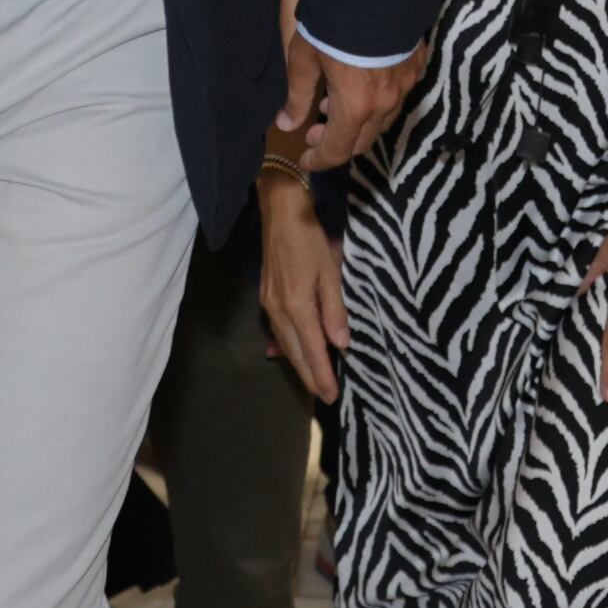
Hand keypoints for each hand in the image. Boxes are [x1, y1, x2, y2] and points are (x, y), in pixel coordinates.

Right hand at [255, 174, 349, 402]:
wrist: (280, 211)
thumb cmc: (310, 237)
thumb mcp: (330, 270)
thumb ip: (335, 309)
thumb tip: (341, 344)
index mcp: (297, 306)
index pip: (312, 349)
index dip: (322, 374)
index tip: (332, 395)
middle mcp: (278, 310)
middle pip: (295, 352)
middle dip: (310, 376)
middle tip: (325, 396)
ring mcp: (269, 303)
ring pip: (285, 343)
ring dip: (299, 363)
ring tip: (314, 379)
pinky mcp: (267, 295)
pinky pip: (278, 330)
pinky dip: (288, 346)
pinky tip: (290, 353)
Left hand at [278, 32, 424, 170]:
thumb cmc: (332, 23)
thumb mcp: (305, 57)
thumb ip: (298, 94)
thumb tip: (287, 123)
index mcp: (355, 108)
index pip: (338, 151)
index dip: (319, 160)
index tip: (305, 159)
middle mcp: (385, 104)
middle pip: (362, 141)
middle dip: (337, 142)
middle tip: (316, 129)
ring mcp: (405, 84)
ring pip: (382, 120)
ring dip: (357, 121)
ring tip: (334, 102)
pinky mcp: (416, 64)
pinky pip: (397, 95)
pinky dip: (376, 100)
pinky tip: (363, 82)